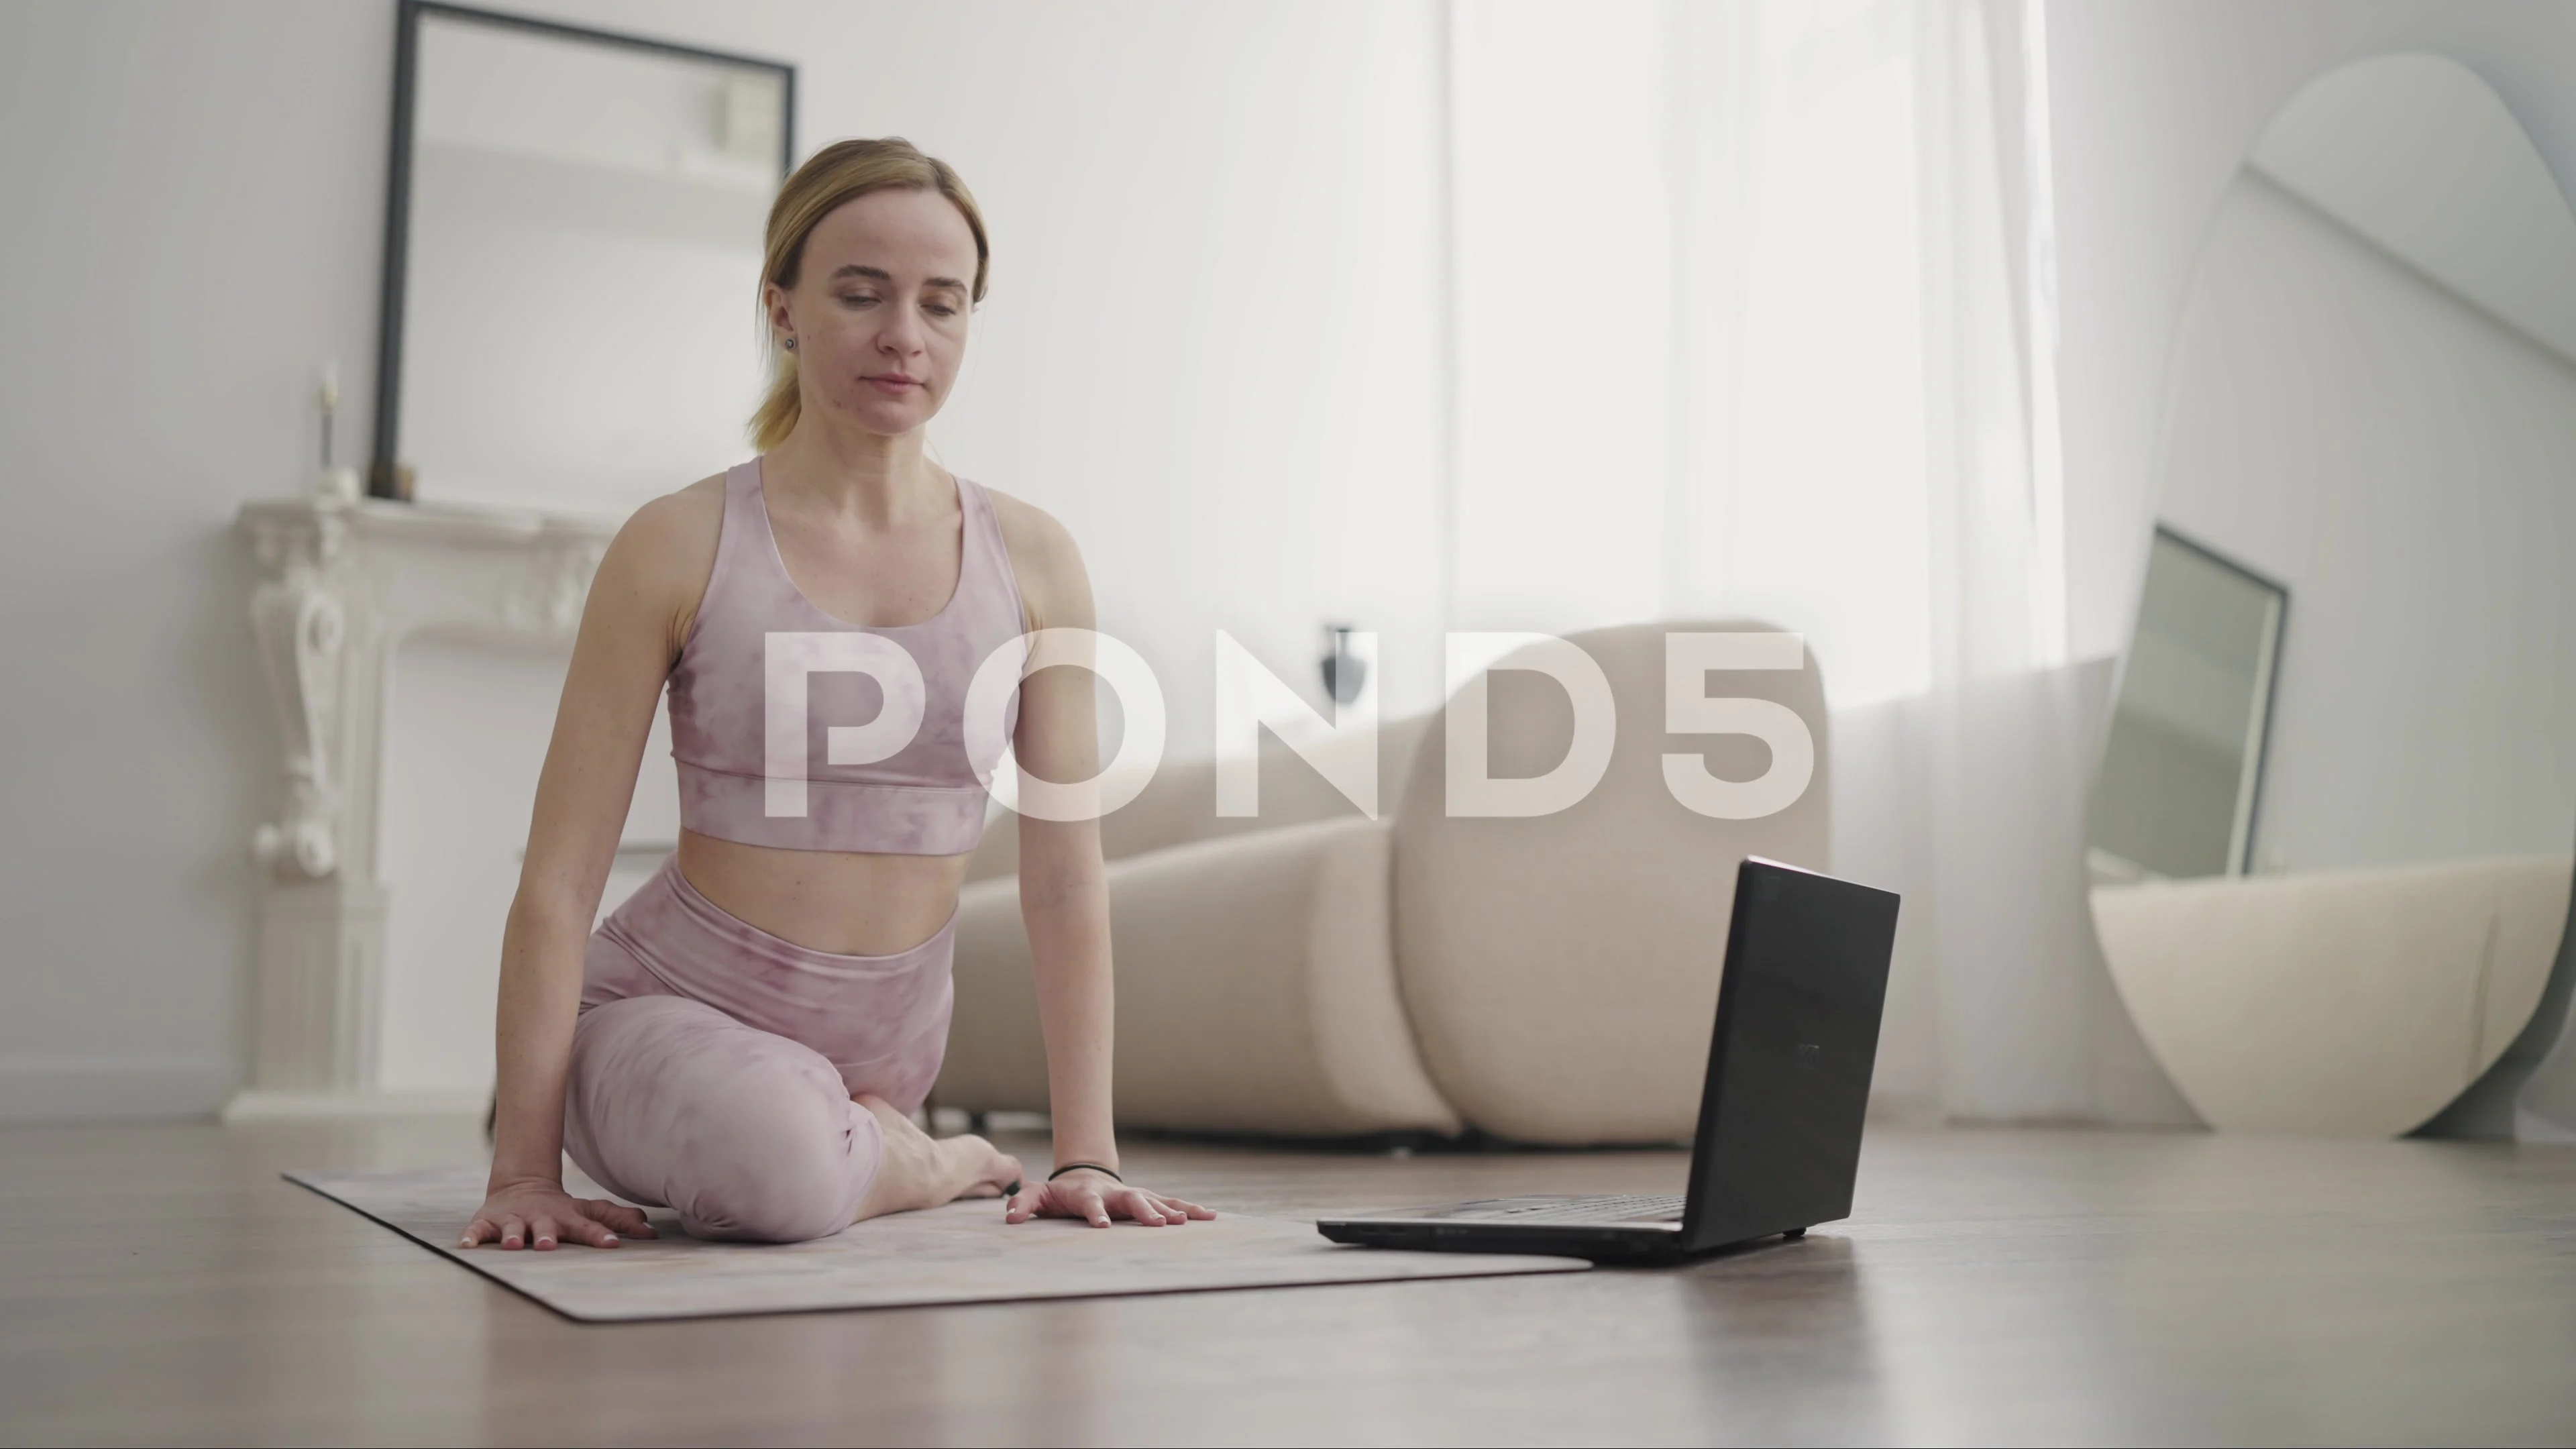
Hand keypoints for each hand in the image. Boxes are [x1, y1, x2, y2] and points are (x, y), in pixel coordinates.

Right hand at [462, 1176, 657, 1250]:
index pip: (586, 1227)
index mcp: (566, 1218)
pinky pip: (478, 1230)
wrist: (521, 1188)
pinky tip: (466, 1245)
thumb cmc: (562, 1209)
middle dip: (547, 1236)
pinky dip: (472, 1236)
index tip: (613, 1244)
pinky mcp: (489, 1221)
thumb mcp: (588, 1211)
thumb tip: (652, 1232)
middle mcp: (540, 1218)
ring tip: (515, 1246)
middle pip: (546, 1227)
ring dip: (514, 1236)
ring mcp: (514, 1219)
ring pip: (513, 1228)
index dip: (600, 1235)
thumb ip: (618, 1220)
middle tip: (550, 1246)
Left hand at [1005, 1167, 1216, 1227]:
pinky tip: (1211, 1217)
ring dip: (1175, 1210)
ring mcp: (1134, 1196)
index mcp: (1088, 1195)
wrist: (1083, 1176)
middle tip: (1160, 1225)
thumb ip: (1023, 1203)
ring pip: (1158, 1200)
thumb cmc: (1058, 1193)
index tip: (1102, 1228)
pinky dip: (1190, 1210)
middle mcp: (1115, 1194)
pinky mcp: (1147, 1199)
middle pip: (1133, 1201)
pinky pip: (1172, 1204)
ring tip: (1195, 1220)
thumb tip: (1009, 1217)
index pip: (1091, 1205)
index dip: (1095, 1214)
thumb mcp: (1036, 1195)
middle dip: (1147, 1212)